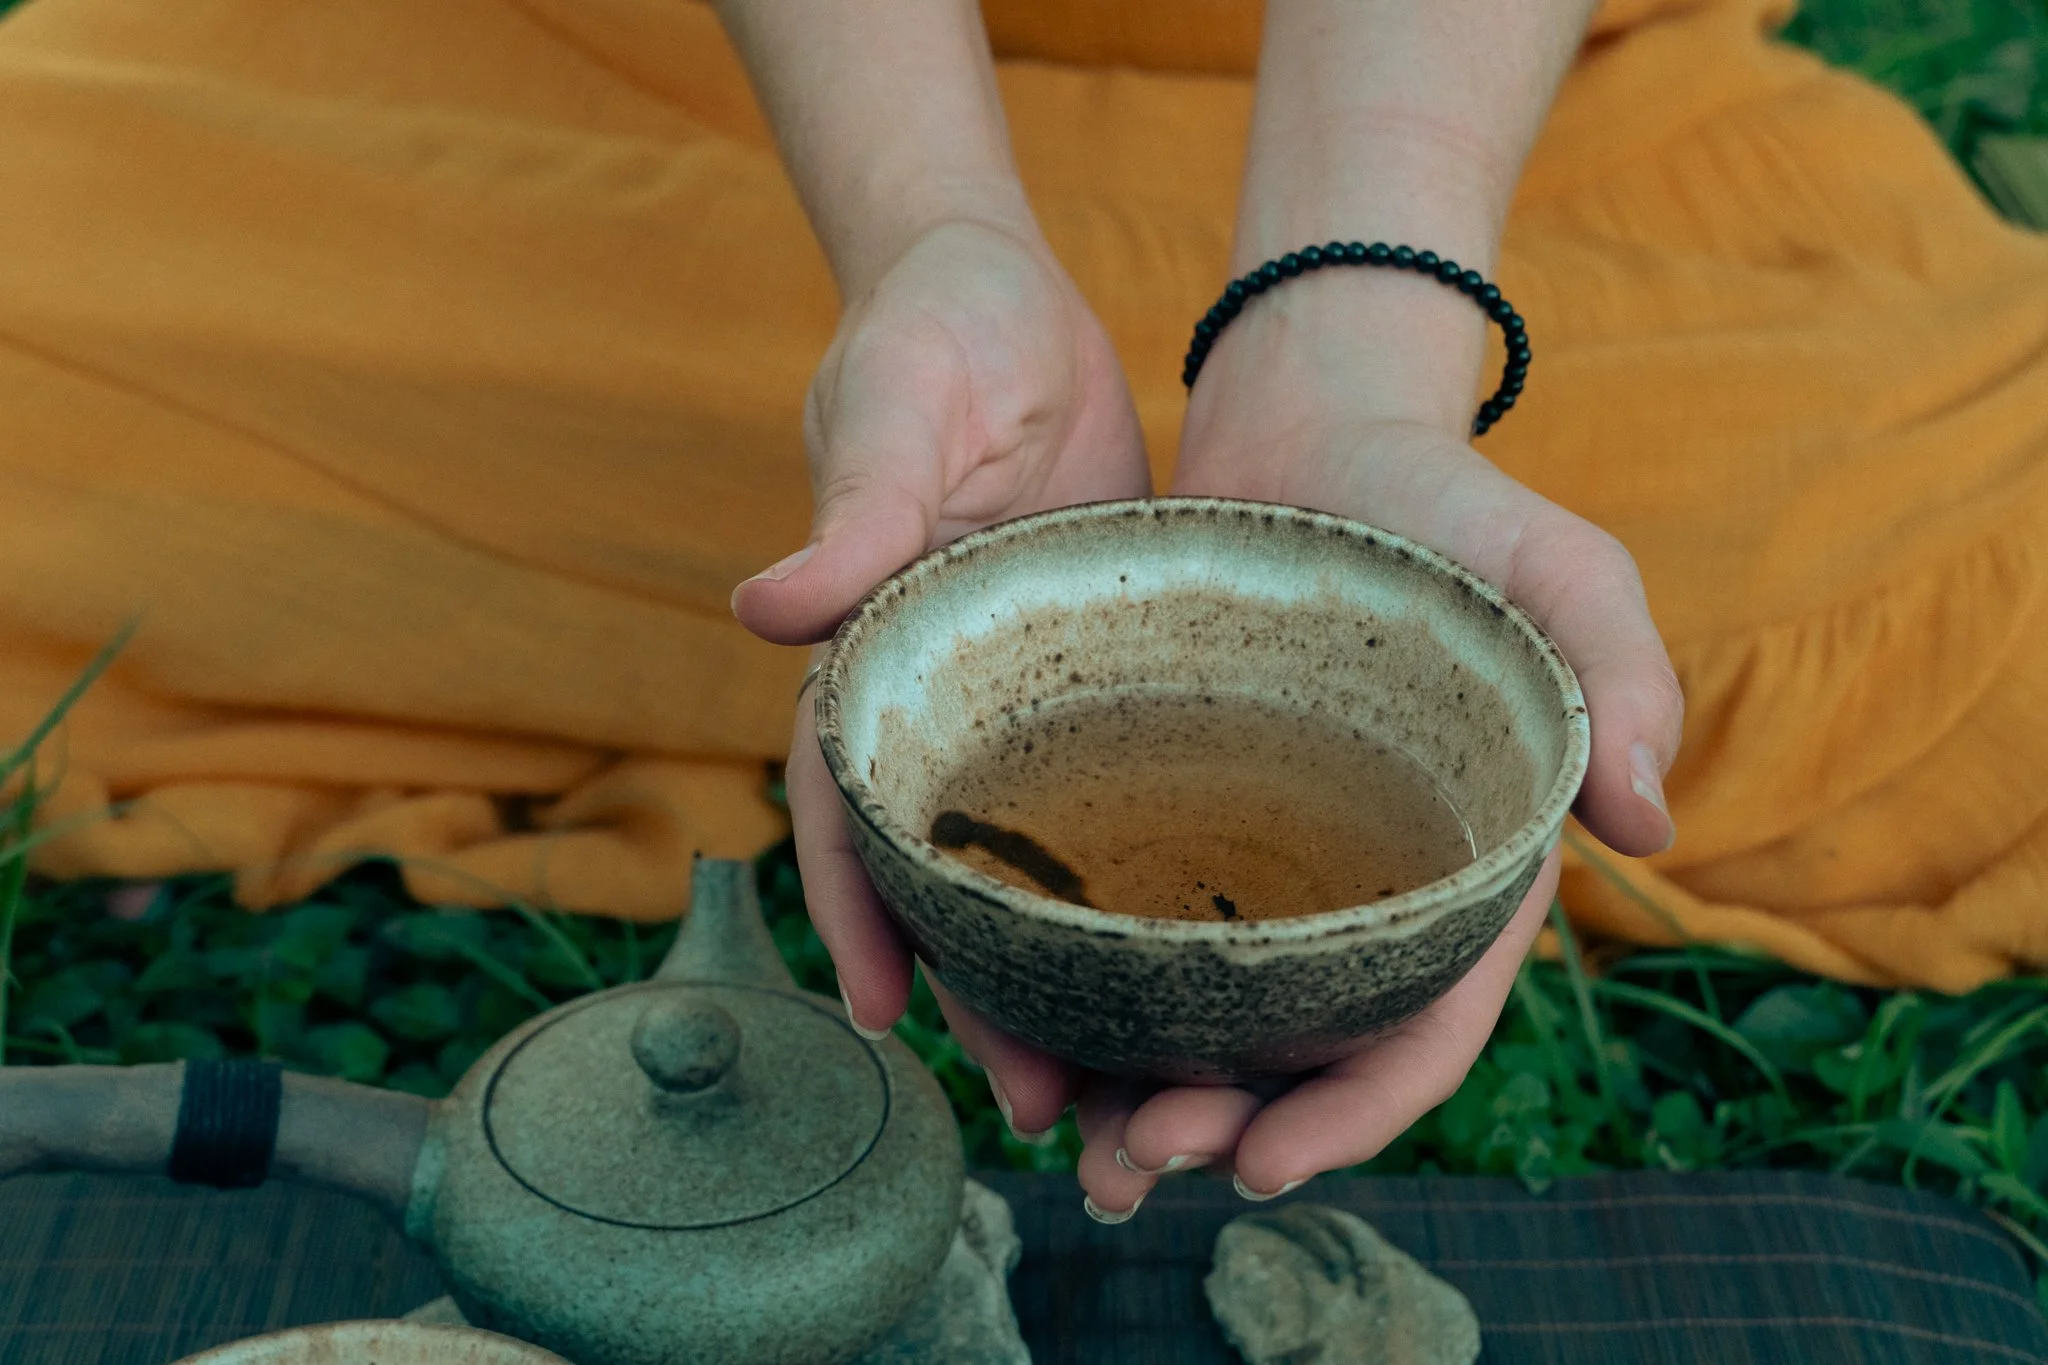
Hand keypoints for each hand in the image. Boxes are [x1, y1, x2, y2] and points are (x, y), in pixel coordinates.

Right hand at [731, 217, 1148, 1029]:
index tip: (883, 1014)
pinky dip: (1145, 883)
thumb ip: (850, 511)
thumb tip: (764, 609)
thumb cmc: (928, 341)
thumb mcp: (890, 411)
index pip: (851, 805)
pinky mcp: (1109, 678)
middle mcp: (946, 698)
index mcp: (877, 655)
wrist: (1008, 299)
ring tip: (1125, 1082)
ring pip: (1040, 861)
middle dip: (981, 988)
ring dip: (1071, 969)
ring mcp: (1027, 698)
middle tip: (1040, 1102)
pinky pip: (1124, 801)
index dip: (857, 912)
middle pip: (951, 870)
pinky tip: (1203, 960)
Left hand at [1047, 284, 1685, 1216]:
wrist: (1315, 422)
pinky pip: (1123, 920)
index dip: (1356, 1110)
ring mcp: (1252, 852)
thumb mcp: (1559, 566)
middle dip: (1221, 1124)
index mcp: (1455, 866)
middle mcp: (1351, 884)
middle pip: (1295, 1047)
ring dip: (1137, 1088)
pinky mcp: (1161, 806)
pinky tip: (1018, 1021)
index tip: (1267, 1164)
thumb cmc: (1448, 503)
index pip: (1423, 1023)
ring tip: (1064, 1139)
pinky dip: (1081, 983)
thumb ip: (1619, 676)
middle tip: (1129, 1161)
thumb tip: (1653, 829)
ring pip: (1201, 1009)